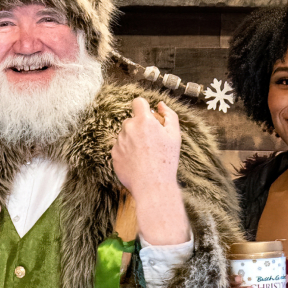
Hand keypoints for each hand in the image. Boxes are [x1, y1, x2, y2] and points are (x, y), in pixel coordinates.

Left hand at [113, 98, 188, 244]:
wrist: (152, 185)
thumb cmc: (166, 161)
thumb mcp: (174, 136)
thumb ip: (169, 116)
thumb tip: (160, 105)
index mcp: (144, 121)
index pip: (138, 102)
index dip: (144, 107)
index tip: (148, 115)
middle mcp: (128, 128)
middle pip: (132, 120)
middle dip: (141, 127)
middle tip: (153, 142)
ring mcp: (119, 141)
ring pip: (126, 135)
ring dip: (133, 140)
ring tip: (146, 155)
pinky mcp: (113, 154)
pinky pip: (120, 147)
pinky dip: (127, 152)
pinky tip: (137, 162)